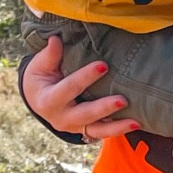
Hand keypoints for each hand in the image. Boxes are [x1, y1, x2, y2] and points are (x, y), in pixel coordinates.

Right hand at [19, 36, 138, 141]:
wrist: (37, 100)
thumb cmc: (41, 78)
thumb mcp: (40, 66)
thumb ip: (49, 55)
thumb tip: (56, 39)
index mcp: (48, 101)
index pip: (69, 88)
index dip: (86, 77)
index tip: (104, 65)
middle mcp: (62, 118)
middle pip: (85, 114)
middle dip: (104, 108)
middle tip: (123, 100)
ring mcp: (75, 127)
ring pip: (97, 130)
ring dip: (117, 126)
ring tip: (135, 121)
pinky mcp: (85, 130)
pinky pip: (103, 133)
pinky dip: (119, 129)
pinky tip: (135, 124)